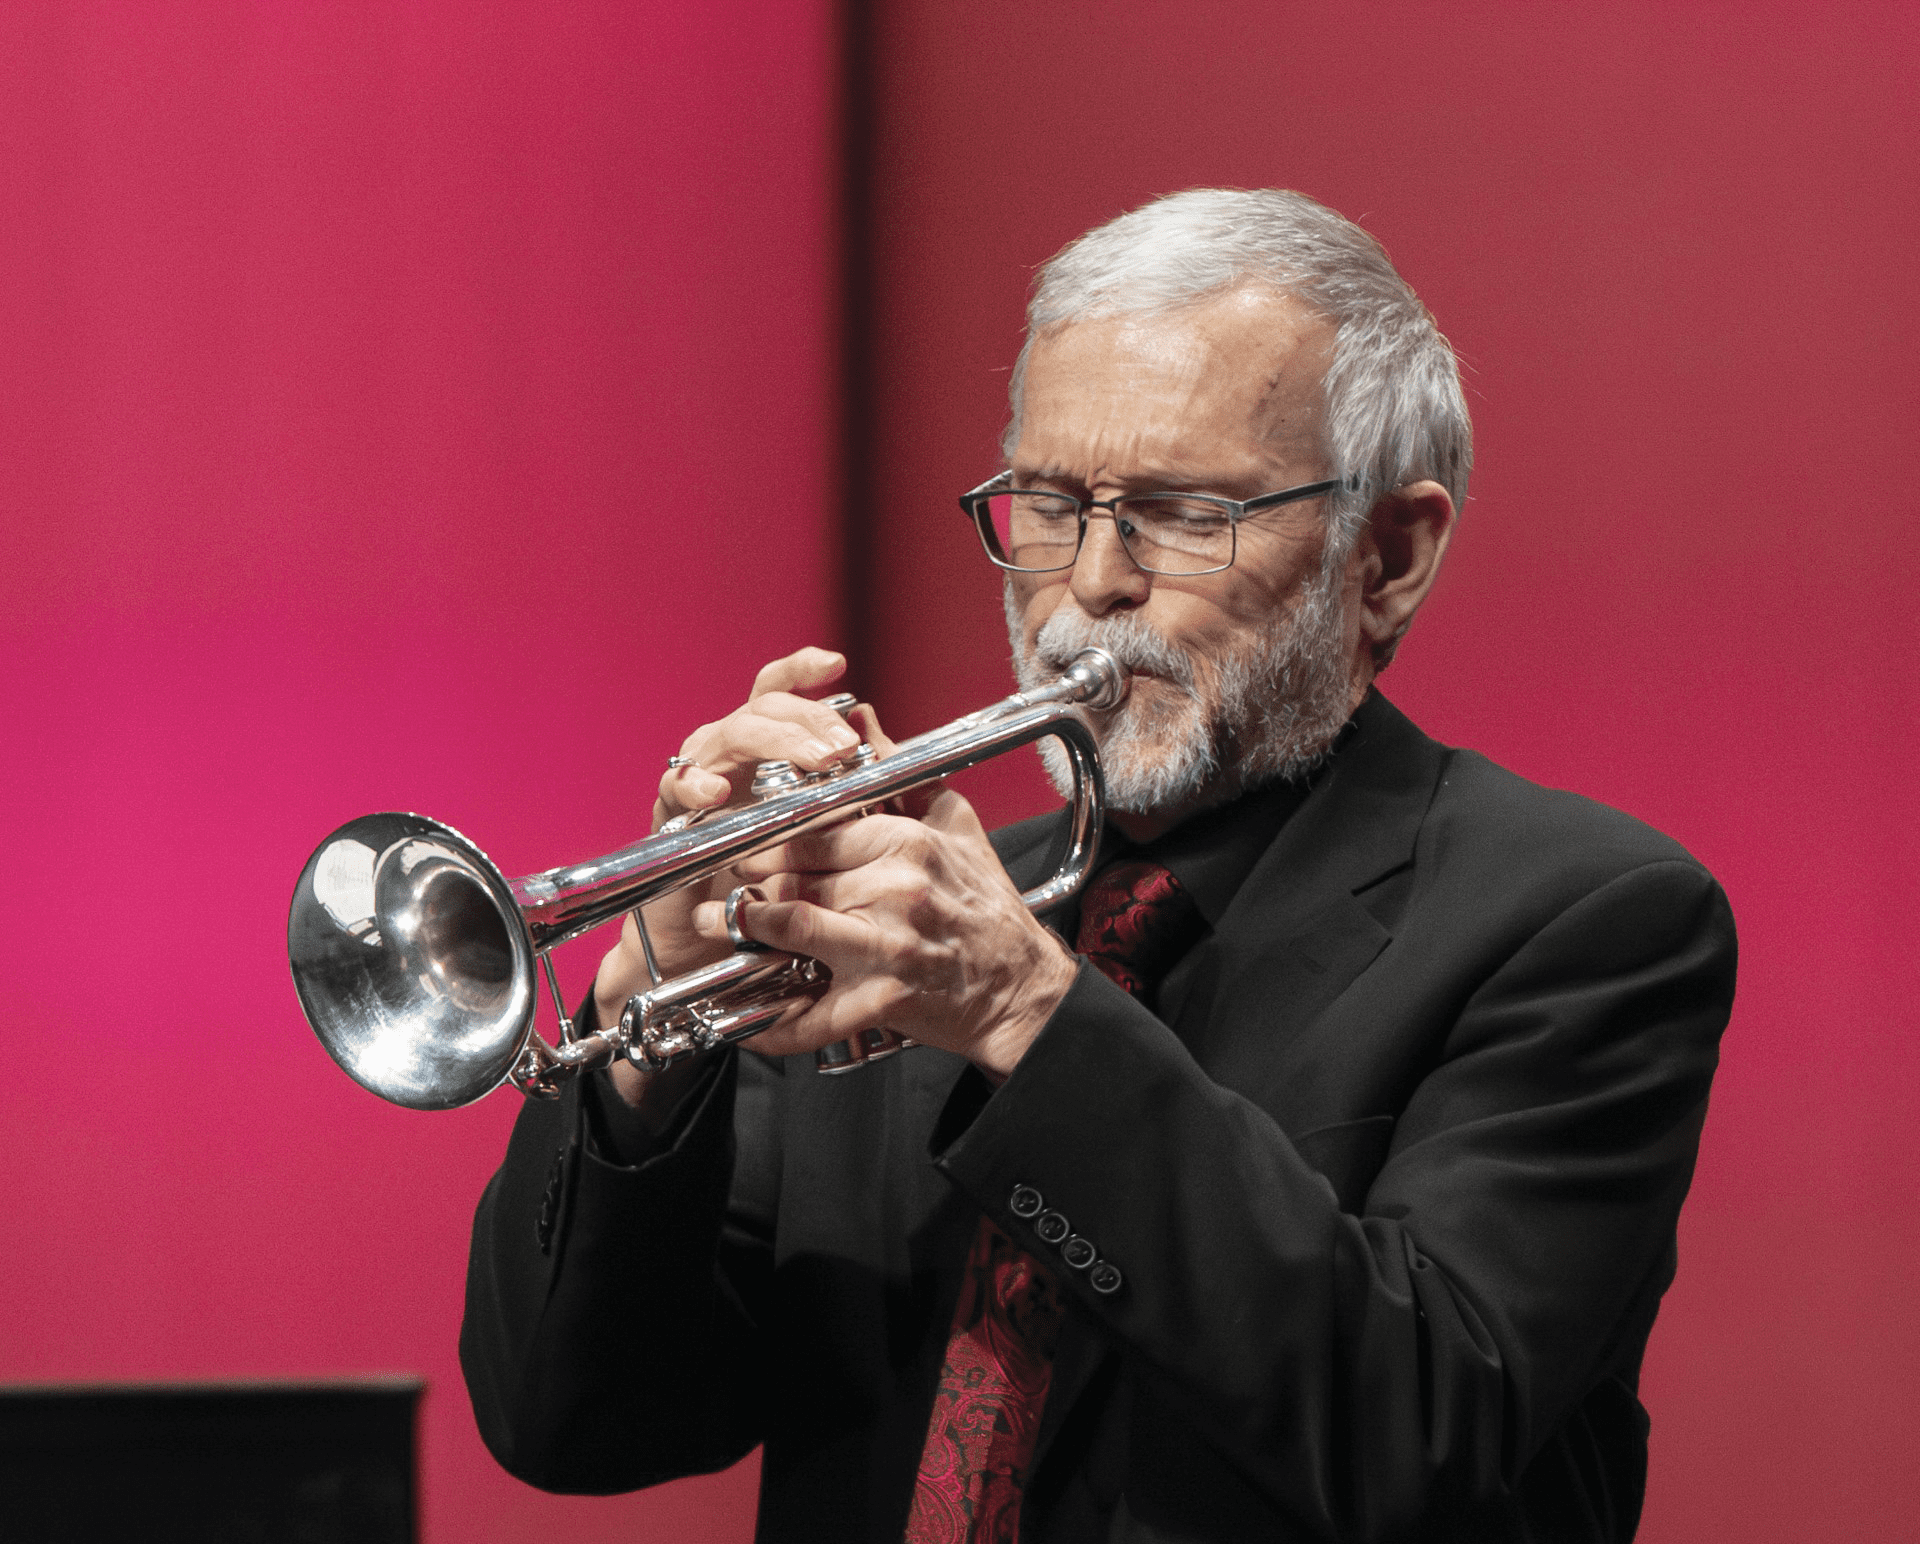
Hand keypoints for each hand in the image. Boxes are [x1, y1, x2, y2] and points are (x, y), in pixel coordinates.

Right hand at [594, 647, 868, 1102]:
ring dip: (768, 743)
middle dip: (806, 719)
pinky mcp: (671, 819)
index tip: (838, 662)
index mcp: (765, 752)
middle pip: (761, 708)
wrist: (715, 945)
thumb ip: (844, 787)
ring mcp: (698, 782)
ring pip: (724, 735)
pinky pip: (674, 787)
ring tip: (810, 762)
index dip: (803, 671)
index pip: (779, 694)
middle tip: (843, 747)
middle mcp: (730, 757)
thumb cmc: (769, 887)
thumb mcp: (819, 834)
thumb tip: (878, 735)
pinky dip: (694, 784)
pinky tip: (718, 793)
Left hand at [689, 785, 1080, 1078]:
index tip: (744, 837)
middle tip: (719, 881)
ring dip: (744, 927)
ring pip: (791, 926)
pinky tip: (748, 1020)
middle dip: (749, 878)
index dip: (771, 834)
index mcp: (908, 842)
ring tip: (718, 923)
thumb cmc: (987, 905)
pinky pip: (813, 1009)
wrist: (1021, 988)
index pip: (816, 828)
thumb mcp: (953, 823)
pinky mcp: (883, 999)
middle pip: (795, 874)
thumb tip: (860, 718)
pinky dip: (776, 1022)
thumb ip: (900, 770)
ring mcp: (888, 945)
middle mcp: (896, 889)